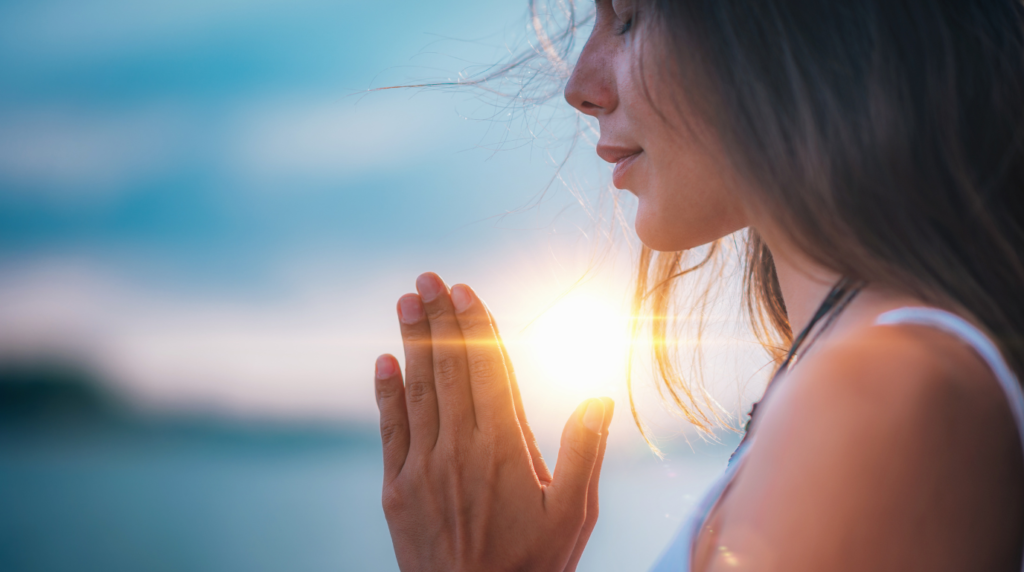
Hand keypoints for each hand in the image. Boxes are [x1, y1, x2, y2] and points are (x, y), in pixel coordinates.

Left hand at [374, 272, 613, 571]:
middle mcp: (461, 448)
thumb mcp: (574, 513)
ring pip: (418, 390)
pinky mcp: (397, 488)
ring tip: (406, 301)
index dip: (475, 326)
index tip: (465, 290)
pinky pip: (391, 429)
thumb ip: (585, 450)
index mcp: (505, 447)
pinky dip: (386, 393)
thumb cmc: (533, 565)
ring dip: (411, 342)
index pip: (488, 370)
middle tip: (427, 278)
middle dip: (439, 319)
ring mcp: (424, 467)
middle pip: (449, 368)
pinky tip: (383, 361)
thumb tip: (599, 395)